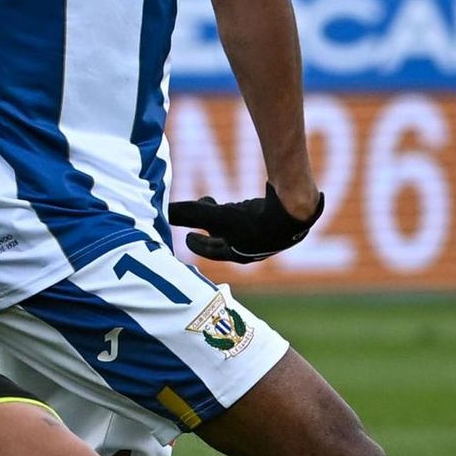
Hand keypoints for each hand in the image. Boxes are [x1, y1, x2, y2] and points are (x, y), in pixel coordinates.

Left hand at [167, 183, 325, 265]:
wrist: (294, 212)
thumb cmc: (253, 220)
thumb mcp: (215, 216)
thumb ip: (189, 214)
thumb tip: (162, 213)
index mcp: (238, 254)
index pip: (212, 251)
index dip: (197, 244)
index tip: (187, 237)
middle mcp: (254, 249)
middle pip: (225, 239)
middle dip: (209, 226)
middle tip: (199, 213)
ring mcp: (268, 237)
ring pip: (240, 228)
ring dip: (226, 217)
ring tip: (215, 202)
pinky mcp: (279, 222)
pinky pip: (255, 218)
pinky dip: (243, 211)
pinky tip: (243, 201)